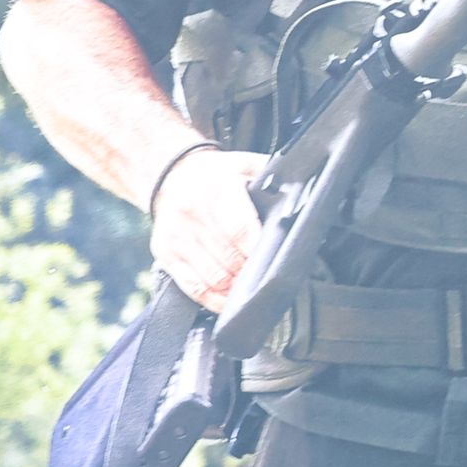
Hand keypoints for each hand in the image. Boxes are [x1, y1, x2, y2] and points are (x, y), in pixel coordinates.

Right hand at [148, 146, 265, 310]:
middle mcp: (193, 213)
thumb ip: (271, 178)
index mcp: (217, 189)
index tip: (271, 261)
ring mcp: (177, 236)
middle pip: (229, 259)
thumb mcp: (243, 166)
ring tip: (248, 287)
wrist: (171, 176)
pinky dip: (214, 299)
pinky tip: (228, 299)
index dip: (257, 251)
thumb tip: (301, 194)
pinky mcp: (166, 253)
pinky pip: (193, 287)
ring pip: (214, 277)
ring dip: (235, 288)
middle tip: (264, 276)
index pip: (240, 228)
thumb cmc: (215, 177)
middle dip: (250, 272)